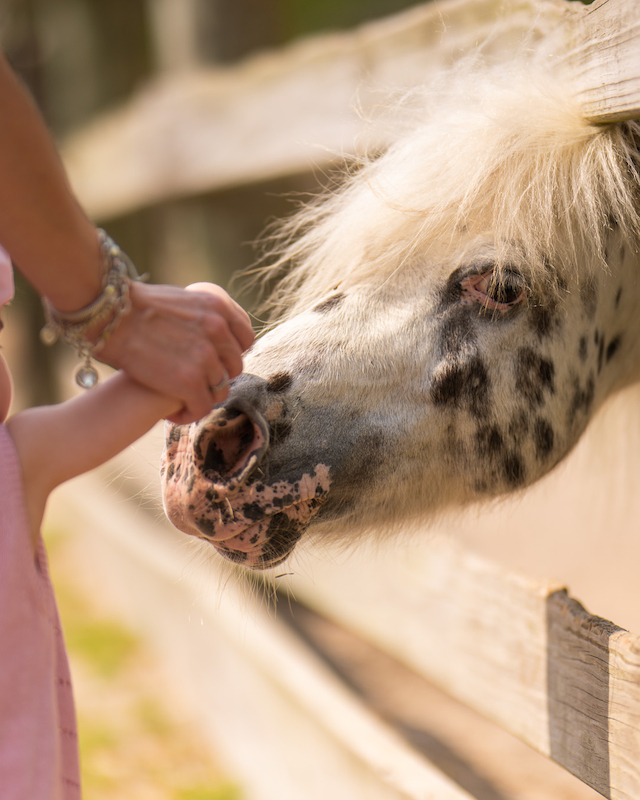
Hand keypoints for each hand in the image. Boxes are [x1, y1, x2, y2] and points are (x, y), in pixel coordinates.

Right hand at [96, 281, 253, 423]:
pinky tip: (172, 413)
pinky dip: (188, 414)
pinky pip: (202, 407)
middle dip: (216, 377)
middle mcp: (218, 330)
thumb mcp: (183, 299)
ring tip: (182, 400)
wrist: (109, 316)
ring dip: (202, 397)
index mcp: (219, 307)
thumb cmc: (134, 307)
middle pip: (234, 367)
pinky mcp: (190, 381)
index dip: (230, 354)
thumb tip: (216, 332)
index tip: (216, 362)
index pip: (245, 339)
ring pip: (219, 390)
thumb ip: (204, 315)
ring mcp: (206, 357)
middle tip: (194, 383)